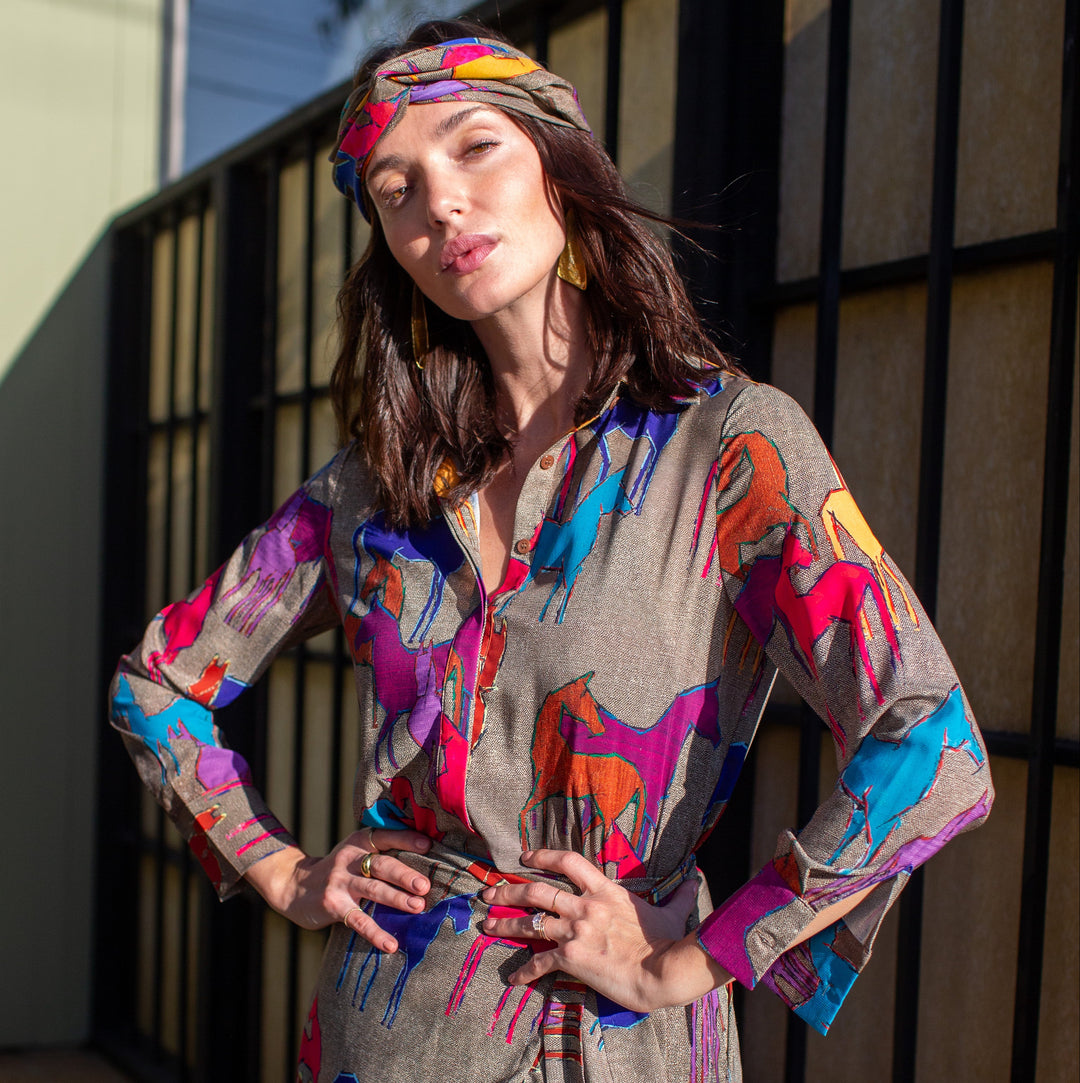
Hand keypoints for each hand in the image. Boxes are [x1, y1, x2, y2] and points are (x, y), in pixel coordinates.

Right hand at [244, 826, 431, 952]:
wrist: (293, 886)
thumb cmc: (338, 871)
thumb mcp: (354, 854)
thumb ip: (380, 855)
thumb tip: (424, 866)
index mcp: (359, 843)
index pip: (385, 836)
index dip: (406, 839)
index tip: (429, 845)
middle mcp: (349, 859)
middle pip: (382, 865)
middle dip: (404, 875)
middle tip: (424, 886)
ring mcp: (340, 882)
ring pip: (372, 890)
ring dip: (396, 899)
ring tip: (418, 907)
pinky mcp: (333, 905)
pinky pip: (358, 920)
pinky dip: (375, 933)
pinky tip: (391, 945)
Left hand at [480, 849, 730, 1011]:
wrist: (663, 971)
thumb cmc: (667, 942)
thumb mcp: (671, 911)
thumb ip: (680, 893)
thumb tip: (697, 876)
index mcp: (605, 890)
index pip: (567, 861)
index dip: (541, 856)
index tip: (523, 857)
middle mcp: (585, 906)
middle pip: (537, 891)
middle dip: (509, 890)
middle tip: (489, 891)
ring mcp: (576, 931)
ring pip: (531, 923)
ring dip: (505, 923)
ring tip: (487, 924)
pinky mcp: (572, 958)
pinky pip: (540, 963)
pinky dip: (524, 971)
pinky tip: (513, 978)